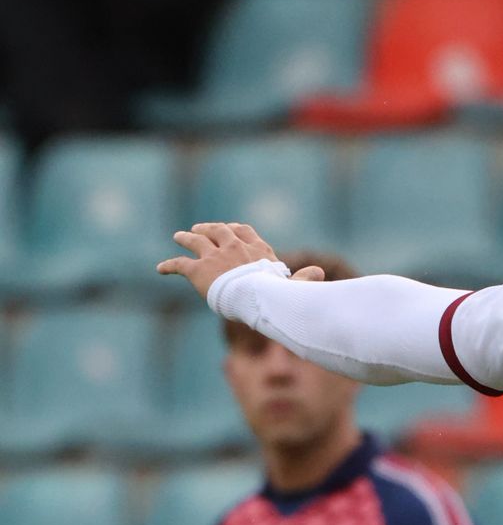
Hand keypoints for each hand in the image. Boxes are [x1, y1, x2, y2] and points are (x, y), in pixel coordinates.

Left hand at [157, 222, 323, 299]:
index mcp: (257, 250)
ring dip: (186, 237)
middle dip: (208, 228)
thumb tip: (320, 272)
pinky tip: (160, 269)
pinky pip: (179, 265)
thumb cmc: (281, 294)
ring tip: (179, 236)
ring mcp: (214, 256)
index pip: (245, 232)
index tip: (231, 229)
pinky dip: (169, 266)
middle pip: (218, 231)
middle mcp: (234, 247)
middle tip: (199, 229)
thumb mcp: (296, 285)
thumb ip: (305, 278)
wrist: (258, 296)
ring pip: (196, 241)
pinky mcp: (198, 270)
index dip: (236, 230)